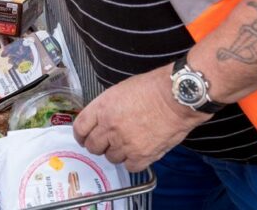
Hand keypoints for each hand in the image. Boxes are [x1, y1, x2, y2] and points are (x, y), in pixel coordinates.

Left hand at [73, 64, 211, 171]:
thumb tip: (100, 120)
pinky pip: (130, 166)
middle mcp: (109, 128)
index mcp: (101, 109)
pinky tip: (138, 152)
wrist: (176, 96)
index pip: (80, 128)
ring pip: (111, 158)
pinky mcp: (142, 155)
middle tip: (106, 142)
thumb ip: (105, 108)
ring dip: (116, 152)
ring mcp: (125, 143)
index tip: (84, 137)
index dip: (81, 135)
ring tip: (128, 143)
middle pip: (93, 146)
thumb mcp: (119, 90)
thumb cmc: (153, 88)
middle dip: (98, 144)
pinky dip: (133, 162)